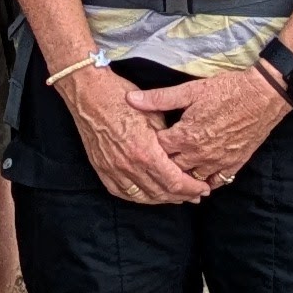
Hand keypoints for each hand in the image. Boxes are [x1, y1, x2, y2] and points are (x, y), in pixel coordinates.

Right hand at [62, 66, 194, 206]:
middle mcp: (129, 166)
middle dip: (182, 196)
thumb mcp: (154, 114)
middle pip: (161, 192)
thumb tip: (181, 155)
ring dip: (162, 199)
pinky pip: (123, 193)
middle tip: (196, 196)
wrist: (88, 93)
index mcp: (145, 152)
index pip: (175, 182)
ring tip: (177, 198)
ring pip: (143, 197)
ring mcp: (113, 170)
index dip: (192, 188)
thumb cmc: (122, 98)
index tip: (203, 188)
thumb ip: (168, 140)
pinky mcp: (102, 169)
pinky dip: (139, 198)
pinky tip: (149, 196)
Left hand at [149, 64, 290, 196]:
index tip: (142, 144)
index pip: (157, 150)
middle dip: (161, 165)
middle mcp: (200, 154)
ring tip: (171, 175)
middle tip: (152, 162)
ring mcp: (218, 162)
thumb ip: (159, 98)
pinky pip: (216, 182)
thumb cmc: (227, 90)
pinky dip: (205, 183)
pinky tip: (197, 181)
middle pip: (172, 168)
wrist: (263, 96)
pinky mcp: (233, 164)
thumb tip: (130, 99)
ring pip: (192, 180)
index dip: (148, 147)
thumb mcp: (190, 90)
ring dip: (181, 178)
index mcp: (186, 136)